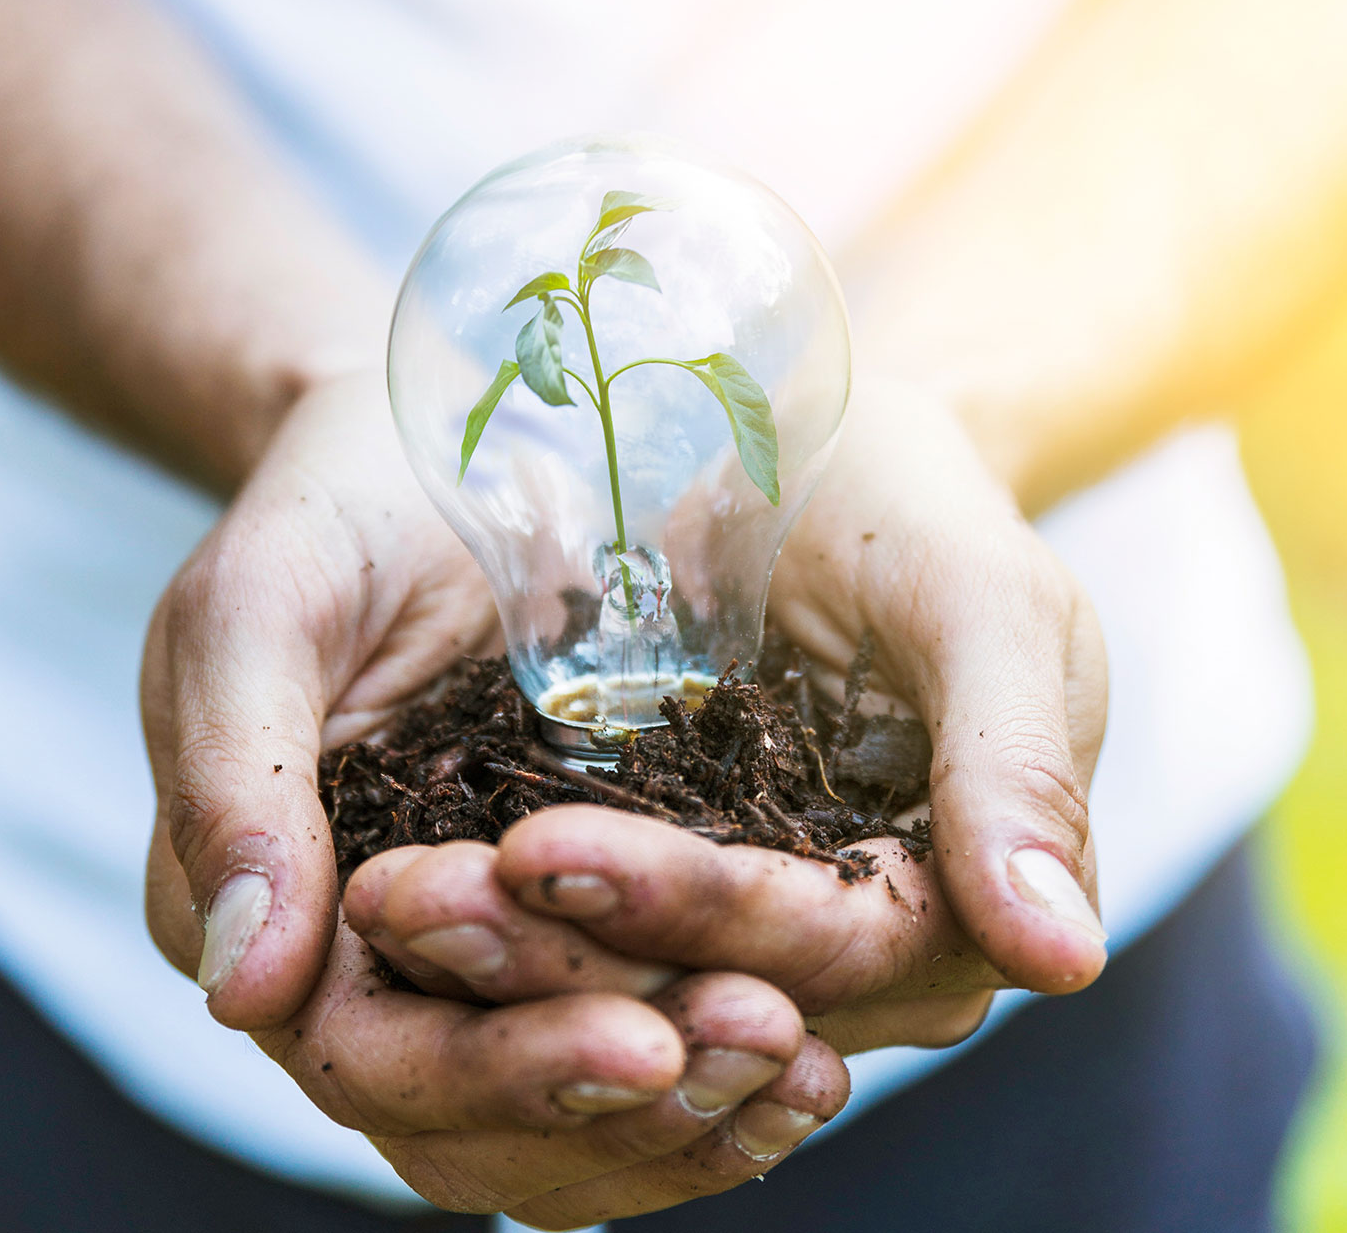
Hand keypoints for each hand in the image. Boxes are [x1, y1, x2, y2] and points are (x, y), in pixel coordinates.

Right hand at [138, 373, 848, 1224]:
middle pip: (484, 1114)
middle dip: (625, 1099)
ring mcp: (483, 950)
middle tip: (766, 1037)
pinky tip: (818, 1043)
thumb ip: (237, 778)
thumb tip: (245, 988)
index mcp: (282, 912)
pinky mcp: (582, 912)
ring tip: (812, 1065)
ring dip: (691, 1114)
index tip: (641, 1039)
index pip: (373, 1057)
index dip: (501, 1068)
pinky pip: (638, 1025)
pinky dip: (714, 1071)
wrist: (432, 448)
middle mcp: (374, 966)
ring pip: (570, 1111)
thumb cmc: (335, 511)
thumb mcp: (263, 610)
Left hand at [347, 378, 1106, 1053]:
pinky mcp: (660, 882)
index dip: (691, 913)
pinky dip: (494, 933)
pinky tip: (398, 892)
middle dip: (561, 957)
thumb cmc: (913, 509)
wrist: (819, 454)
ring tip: (387, 897)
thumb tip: (1062, 960)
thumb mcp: (982, 601)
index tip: (544, 851)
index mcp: (949, 901)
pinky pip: (576, 941)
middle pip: (707, 995)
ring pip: (625, 993)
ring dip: (501, 965)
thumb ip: (1019, 764)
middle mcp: (847, 950)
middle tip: (412, 895)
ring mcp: (745, 923)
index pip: (825, 952)